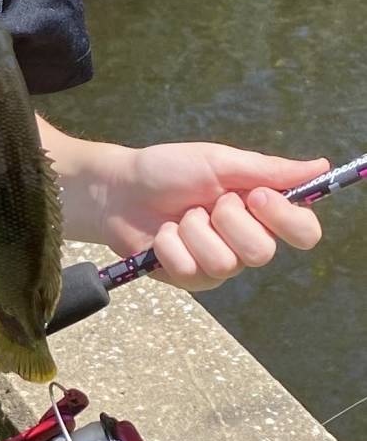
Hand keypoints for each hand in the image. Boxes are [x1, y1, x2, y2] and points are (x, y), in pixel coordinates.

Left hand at [97, 142, 327, 290]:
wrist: (119, 189)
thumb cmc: (168, 170)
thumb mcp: (218, 161)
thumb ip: (268, 169)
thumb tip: (320, 166)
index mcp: (260, 209)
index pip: (303, 231)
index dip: (286, 219)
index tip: (256, 196)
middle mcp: (245, 240)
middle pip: (262, 252)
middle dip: (227, 221)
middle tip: (205, 202)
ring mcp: (218, 263)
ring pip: (225, 263)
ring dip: (194, 231)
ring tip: (180, 217)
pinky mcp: (189, 278)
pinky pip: (191, 270)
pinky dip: (171, 245)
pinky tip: (162, 235)